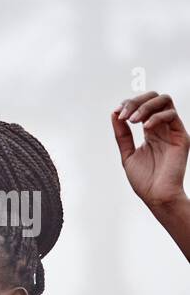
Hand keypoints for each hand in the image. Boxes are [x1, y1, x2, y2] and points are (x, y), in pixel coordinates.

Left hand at [112, 92, 187, 212]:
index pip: (142, 106)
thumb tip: (114, 114)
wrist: (157, 196)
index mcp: (150, 131)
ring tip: (132, 121)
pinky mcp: (180, 136)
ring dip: (145, 106)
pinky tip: (145, 128)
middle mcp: (162, 128)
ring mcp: (172, 131)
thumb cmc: (144, 180)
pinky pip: (172, 116)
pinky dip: (156, 117)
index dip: (128, 104)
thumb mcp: (127, 154)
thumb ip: (122, 135)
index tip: (116, 114)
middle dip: (136, 101)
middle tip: (124, 115)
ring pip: (164, 101)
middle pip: (154, 98)